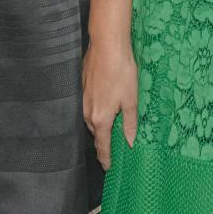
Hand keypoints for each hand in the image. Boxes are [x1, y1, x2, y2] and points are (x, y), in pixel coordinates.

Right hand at [82, 36, 138, 170]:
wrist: (107, 46)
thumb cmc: (121, 71)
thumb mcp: (132, 99)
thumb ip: (130, 123)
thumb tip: (130, 142)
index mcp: (100, 119)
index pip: (102, 146)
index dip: (106, 159)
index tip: (109, 168)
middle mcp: (87, 113)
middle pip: (96, 133)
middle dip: (105, 139)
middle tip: (117, 142)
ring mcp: (82, 100)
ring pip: (91, 119)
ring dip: (101, 123)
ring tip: (113, 119)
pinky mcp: (80, 88)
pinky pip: (88, 106)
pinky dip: (96, 109)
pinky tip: (106, 99)